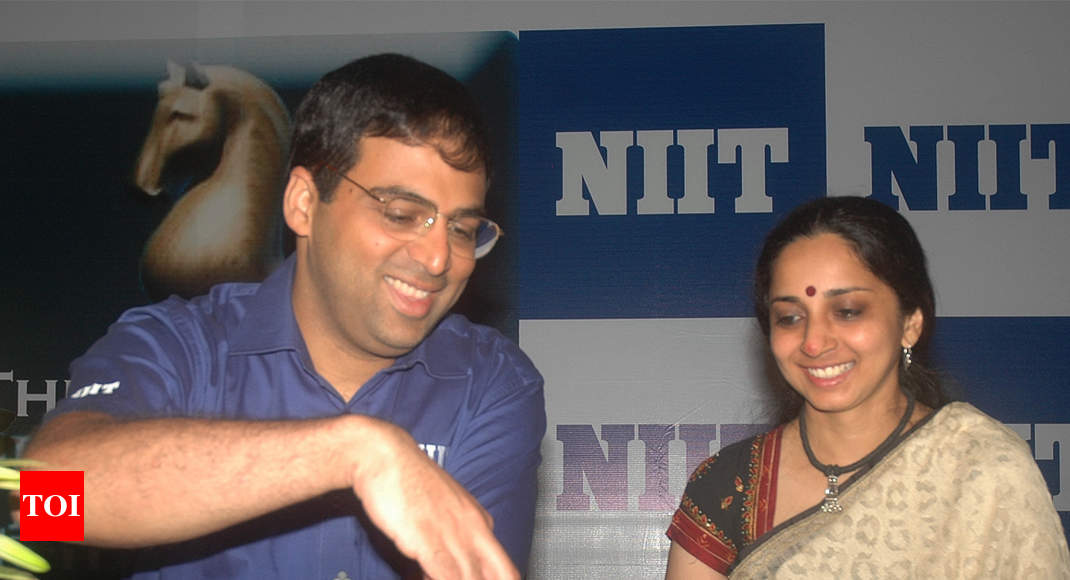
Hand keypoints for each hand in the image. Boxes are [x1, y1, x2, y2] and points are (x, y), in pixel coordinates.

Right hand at [349, 418, 519, 579]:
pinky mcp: (430, 542)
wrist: (385, 455)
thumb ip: (446, 544)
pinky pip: (448, 579)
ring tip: (437, 579)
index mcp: (479, 521)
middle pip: (502, 575)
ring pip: (474, 579)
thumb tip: (444, 571)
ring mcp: (454, 536)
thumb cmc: (407, 481)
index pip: (505, 568)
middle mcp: (474, 529)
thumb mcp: (437, 512)